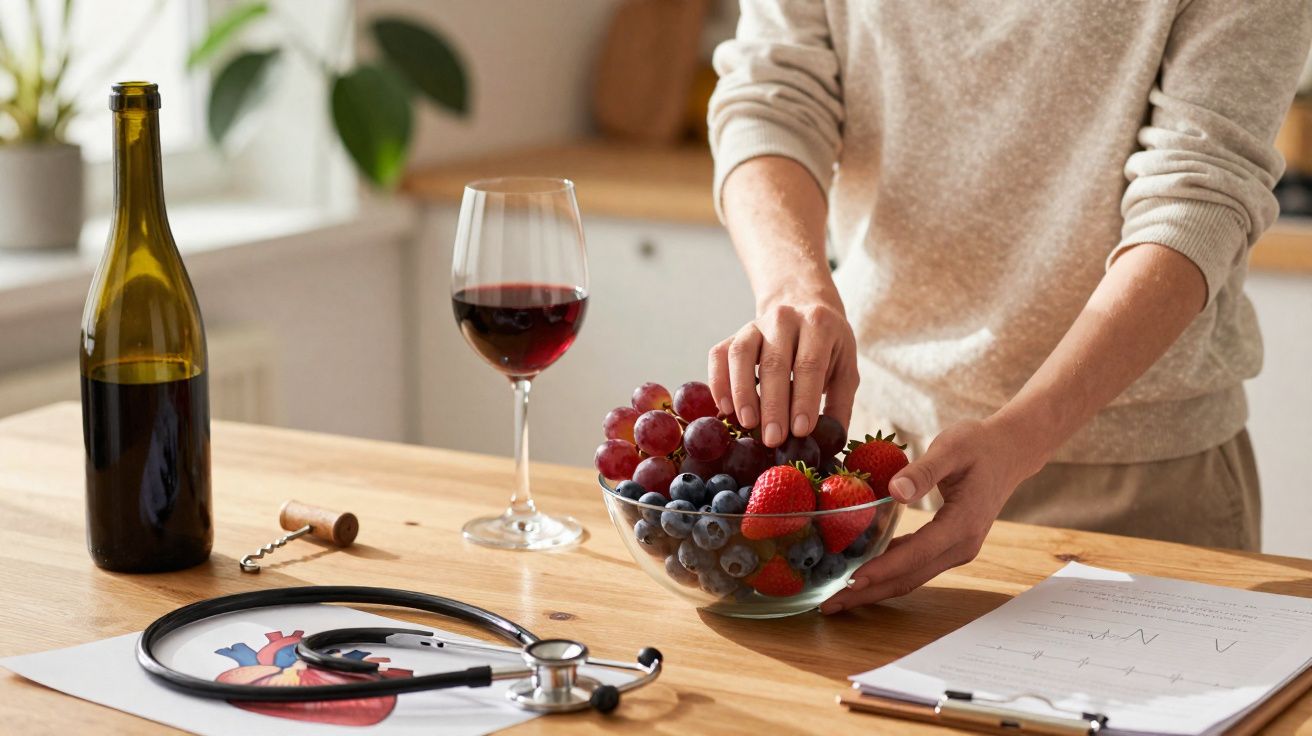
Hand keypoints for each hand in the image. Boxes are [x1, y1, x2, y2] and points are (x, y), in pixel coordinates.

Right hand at [707, 292, 858, 446]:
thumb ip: (840, 404)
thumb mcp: (844, 369)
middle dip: (773, 405)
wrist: (803, 307)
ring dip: (742, 392)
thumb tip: (832, 444)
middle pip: (774, 363)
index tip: (800, 431)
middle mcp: (785, 318)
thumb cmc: (827, 348)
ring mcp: (755, 324)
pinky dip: (718, 382)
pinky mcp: (734, 334)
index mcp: (819, 324)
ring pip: (741, 354)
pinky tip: (725, 408)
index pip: (809, 363)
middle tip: (773, 439)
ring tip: (747, 423)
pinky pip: (719, 355)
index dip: (804, 398)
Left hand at [819, 416, 1046, 612]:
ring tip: (837, 598)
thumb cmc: (979, 444)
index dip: (882, 569)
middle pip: (909, 578)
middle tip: (829, 606)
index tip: (851, 581)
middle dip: (869, 593)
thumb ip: (923, 471)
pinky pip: (915, 566)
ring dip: (875, 589)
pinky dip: (887, 574)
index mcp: (962, 525)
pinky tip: (862, 575)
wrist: (1009, 451)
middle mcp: (961, 546)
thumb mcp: (951, 448)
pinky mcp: (949, 547)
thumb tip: (895, 492)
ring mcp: (956, 550)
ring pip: (911, 577)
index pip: (916, 554)